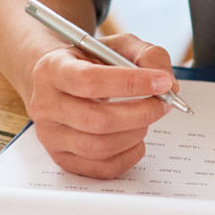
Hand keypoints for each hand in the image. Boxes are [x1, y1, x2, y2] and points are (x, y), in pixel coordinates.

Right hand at [24, 32, 178, 178]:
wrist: (60, 82)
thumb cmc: (90, 63)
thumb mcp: (116, 46)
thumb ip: (146, 55)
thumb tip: (168, 84)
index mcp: (53, 69)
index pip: (90, 80)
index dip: (130, 83)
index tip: (162, 82)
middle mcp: (46, 104)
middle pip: (97, 120)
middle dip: (141, 112)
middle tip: (164, 103)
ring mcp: (51, 136)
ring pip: (100, 147)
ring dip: (135, 133)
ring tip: (145, 118)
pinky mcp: (63, 159)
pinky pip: (102, 168)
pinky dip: (129, 155)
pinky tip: (135, 137)